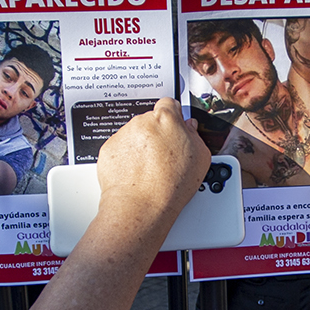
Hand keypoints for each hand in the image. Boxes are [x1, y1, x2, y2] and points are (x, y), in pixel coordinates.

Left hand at [95, 98, 207, 223]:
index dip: (173, 115)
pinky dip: (126, 157)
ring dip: (140, 146)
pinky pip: (120, 148)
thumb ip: (195, 135)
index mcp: (166, 119)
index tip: (173, 127)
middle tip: (163, 156)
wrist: (140, 206)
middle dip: (156, 134)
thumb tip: (190, 128)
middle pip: (150, 120)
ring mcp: (123, 135)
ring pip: (134, 134)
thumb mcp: (200, 158)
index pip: (169, 103)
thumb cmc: (170, 186)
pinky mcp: (109, 149)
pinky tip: (136, 173)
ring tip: (149, 169)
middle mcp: (142, 122)